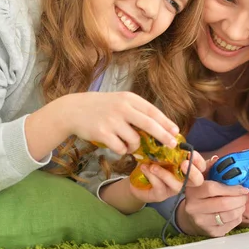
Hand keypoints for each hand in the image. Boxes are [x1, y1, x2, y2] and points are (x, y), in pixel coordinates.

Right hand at [64, 91, 179, 155]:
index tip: (176, 131)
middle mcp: (122, 108)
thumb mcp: (120, 101)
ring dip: (134, 146)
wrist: (73, 110)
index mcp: (129, 98)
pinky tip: (116, 145)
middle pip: (149, 124)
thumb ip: (137, 111)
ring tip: (127, 143)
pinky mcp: (102, 133)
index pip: (152, 111)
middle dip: (163, 136)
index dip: (166, 122)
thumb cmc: (102, 107)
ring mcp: (112, 120)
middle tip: (172, 145)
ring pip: (134, 140)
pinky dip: (122, 150)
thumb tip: (160, 127)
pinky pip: (121, 148)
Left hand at [100, 150, 207, 211]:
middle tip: (184, 163)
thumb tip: (170, 133)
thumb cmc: (153, 163)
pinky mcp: (160, 195)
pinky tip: (144, 168)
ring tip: (154, 166)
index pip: (201, 167)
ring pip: (177, 185)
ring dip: (166, 174)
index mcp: (186, 168)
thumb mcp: (161, 153)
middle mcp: (183, 180)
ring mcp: (172, 189)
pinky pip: (160, 187)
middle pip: (197, 181)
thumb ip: (169, 147)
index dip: (200, 161)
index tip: (190, 153)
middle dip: (193, 172)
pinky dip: (152, 177)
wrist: (136, 179)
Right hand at [178, 156, 248, 236]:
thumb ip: (209, 166)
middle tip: (244, 195)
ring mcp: (202, 222)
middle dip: (240, 199)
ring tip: (241, 202)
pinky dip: (238, 217)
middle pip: (224, 204)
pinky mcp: (211, 233)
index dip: (231, 188)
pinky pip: (231, 225)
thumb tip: (218, 159)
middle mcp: (194, 208)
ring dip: (241, 208)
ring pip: (229, 215)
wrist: (191, 217)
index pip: (213, 189)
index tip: (242, 187)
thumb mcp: (201, 178)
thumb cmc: (200, 193)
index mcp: (192, 191)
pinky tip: (236, 211)